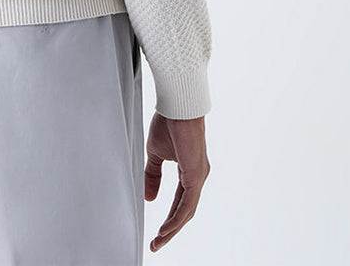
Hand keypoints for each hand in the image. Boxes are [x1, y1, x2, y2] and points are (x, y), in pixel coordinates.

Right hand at [144, 111, 210, 252]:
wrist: (177, 106)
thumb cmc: (169, 123)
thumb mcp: (155, 154)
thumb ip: (153, 175)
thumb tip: (150, 198)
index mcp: (190, 171)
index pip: (180, 201)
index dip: (169, 217)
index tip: (157, 232)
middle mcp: (198, 176)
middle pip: (185, 211)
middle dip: (171, 229)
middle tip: (157, 244)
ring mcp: (199, 177)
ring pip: (187, 211)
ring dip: (173, 228)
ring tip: (159, 241)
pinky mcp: (196, 175)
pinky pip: (187, 204)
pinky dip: (176, 219)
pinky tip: (166, 229)